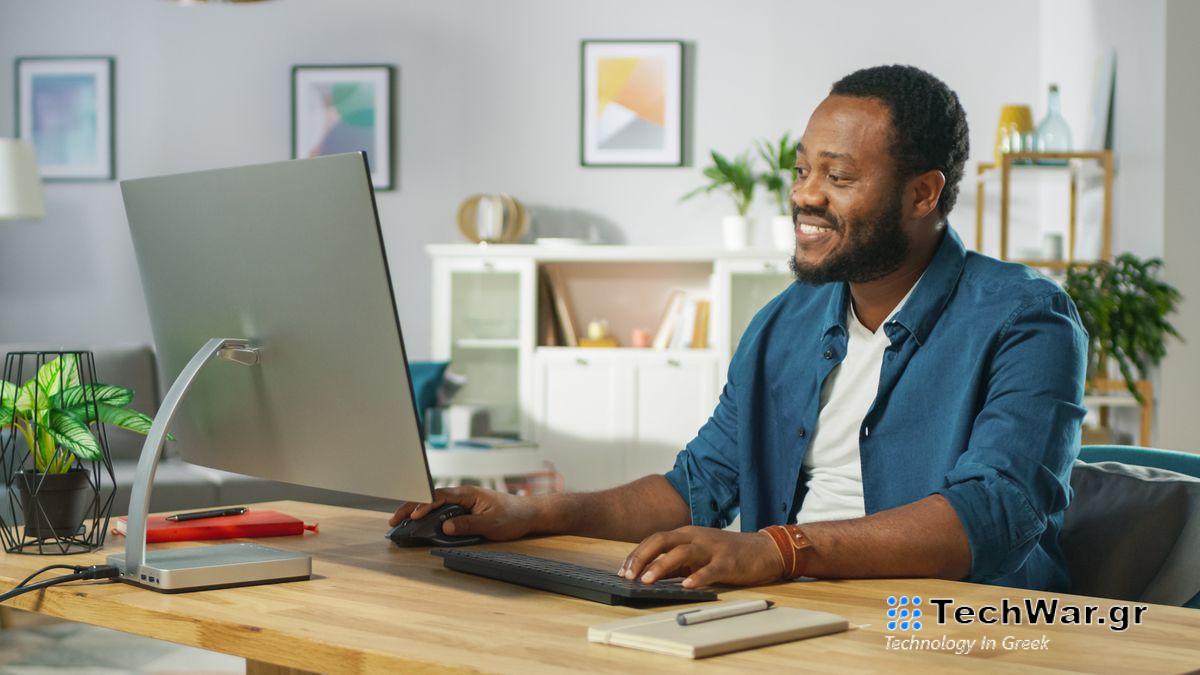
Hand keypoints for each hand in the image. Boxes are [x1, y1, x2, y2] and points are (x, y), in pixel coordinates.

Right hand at [388, 486, 540, 541]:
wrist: (529, 514)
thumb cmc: (513, 516)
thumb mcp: (491, 523)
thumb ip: (467, 525)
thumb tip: (445, 527)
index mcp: (468, 493)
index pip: (439, 496)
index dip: (424, 505)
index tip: (413, 516)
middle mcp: (463, 495)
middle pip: (431, 498)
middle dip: (411, 507)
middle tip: (395, 519)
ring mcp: (463, 502)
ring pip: (435, 505)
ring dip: (417, 511)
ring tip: (400, 522)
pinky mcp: (465, 510)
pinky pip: (442, 511)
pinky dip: (428, 516)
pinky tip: (419, 524)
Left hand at [619, 526, 784, 587]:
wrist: (763, 550)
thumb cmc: (727, 554)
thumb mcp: (697, 555)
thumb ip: (676, 562)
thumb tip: (649, 575)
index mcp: (686, 534)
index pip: (654, 540)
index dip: (636, 554)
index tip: (623, 571)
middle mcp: (696, 537)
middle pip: (662, 541)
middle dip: (642, 557)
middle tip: (628, 575)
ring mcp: (712, 548)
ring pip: (682, 553)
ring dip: (662, 566)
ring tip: (647, 580)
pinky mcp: (728, 562)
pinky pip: (710, 569)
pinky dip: (697, 577)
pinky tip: (686, 586)